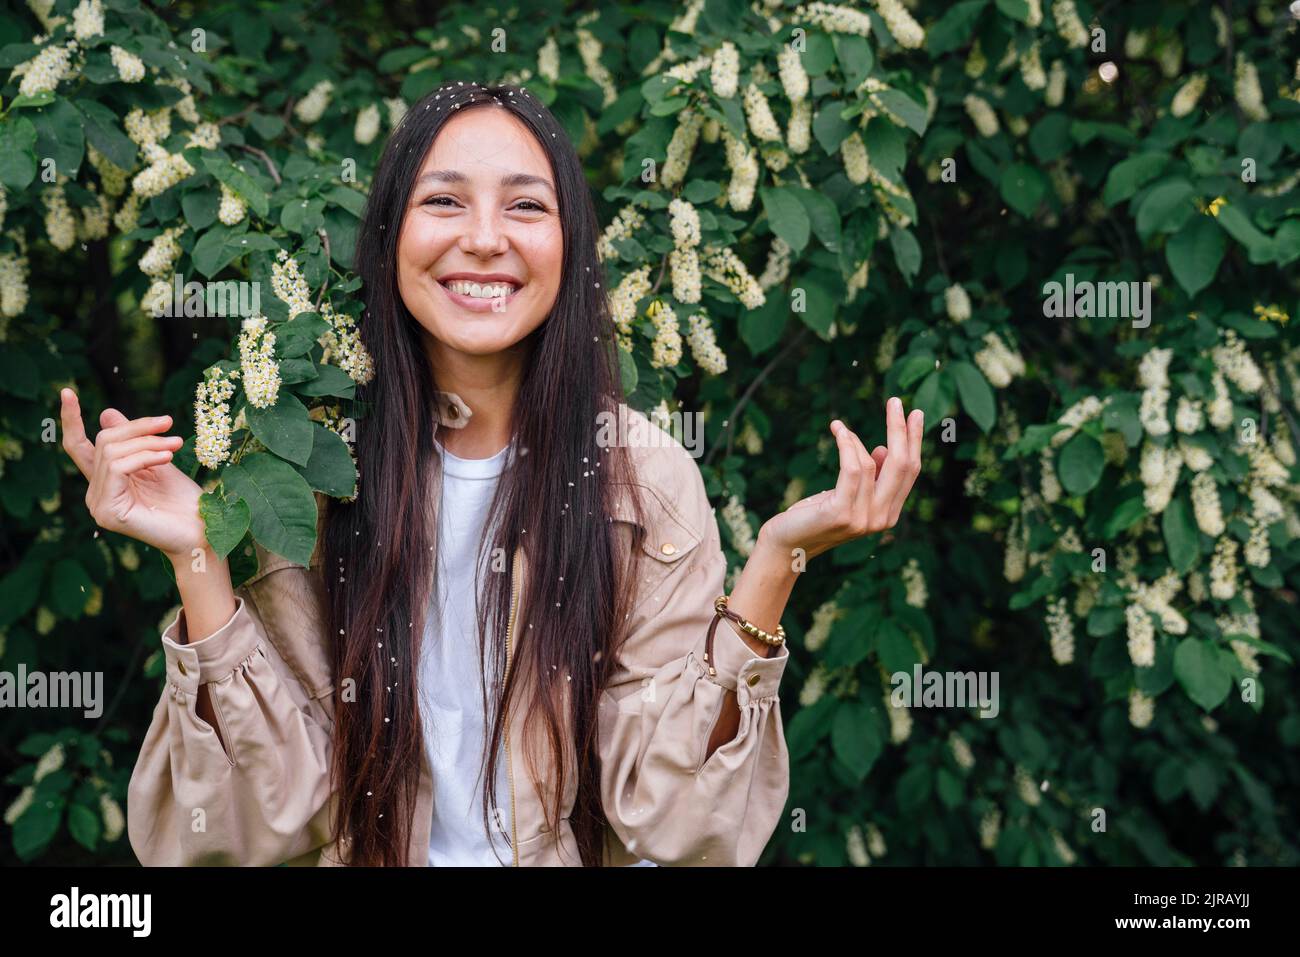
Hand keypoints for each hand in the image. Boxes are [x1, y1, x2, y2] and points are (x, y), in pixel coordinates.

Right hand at [60, 388, 206, 562]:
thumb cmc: (183, 500)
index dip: (71, 420)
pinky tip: (166, 458)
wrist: (200, 531)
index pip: (79, 446)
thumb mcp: (157, 460)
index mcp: (104, 481)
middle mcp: (95, 493)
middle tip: (169, 424)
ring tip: (176, 444)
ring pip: (112, 452)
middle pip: (104, 442)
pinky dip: (144, 457)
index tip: (66, 391)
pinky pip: (119, 468)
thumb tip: (105, 413)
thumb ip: (132, 441)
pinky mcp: (108, 512)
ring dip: (148, 443)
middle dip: (138, 428)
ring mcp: (98, 504)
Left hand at [758, 396, 922, 563]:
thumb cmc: (815, 515)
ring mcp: (864, 519)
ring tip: (838, 426)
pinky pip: (852, 469)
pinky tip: (838, 430)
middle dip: (900, 430)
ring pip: (871, 464)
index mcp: (889, 513)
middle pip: (902, 465)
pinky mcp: (842, 513)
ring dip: (854, 439)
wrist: (787, 543)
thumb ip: (870, 477)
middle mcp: (882, 519)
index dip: (914, 441)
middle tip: (895, 401)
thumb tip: (883, 449)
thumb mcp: (847, 494)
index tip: (915, 413)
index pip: (910, 471)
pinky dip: (847, 445)